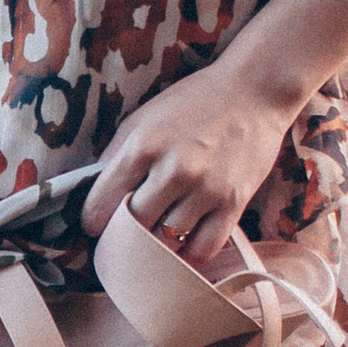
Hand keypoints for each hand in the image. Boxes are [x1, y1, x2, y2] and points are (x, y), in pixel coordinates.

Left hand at [81, 65, 299, 268]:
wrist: (254, 91)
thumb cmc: (193, 103)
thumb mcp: (143, 118)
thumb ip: (116, 155)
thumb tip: (93, 193)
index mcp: (143, 145)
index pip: (101, 203)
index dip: (93, 221)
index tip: (96, 225)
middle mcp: (173, 169)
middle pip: (134, 227)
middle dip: (124, 236)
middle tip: (124, 237)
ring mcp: (206, 188)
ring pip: (167, 241)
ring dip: (157, 245)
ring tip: (153, 238)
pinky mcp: (234, 202)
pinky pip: (204, 247)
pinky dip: (189, 255)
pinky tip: (182, 248)